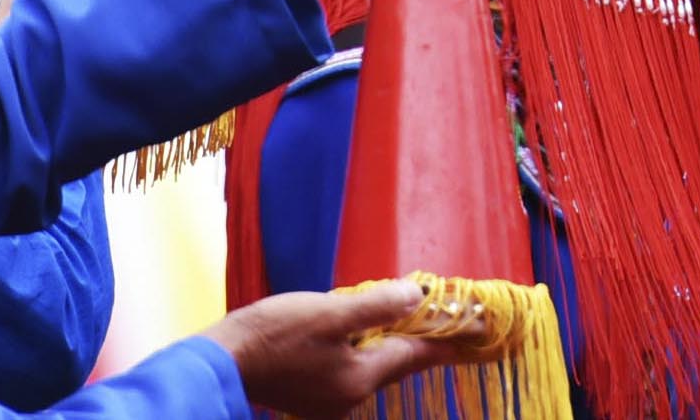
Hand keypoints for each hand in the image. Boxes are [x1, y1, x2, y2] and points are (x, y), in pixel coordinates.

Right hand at [207, 280, 437, 415]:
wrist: (222, 362)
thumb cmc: (274, 334)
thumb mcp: (330, 312)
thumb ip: (377, 306)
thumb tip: (417, 297)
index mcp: (358, 378)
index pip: (414, 354)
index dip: (446, 338)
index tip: (477, 331)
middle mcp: (349, 398)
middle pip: (397, 364)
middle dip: (424, 343)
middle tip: (453, 327)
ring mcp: (329, 402)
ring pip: (374, 368)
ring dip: (394, 346)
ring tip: (413, 324)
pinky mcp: (311, 397)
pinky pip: (352, 371)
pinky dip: (366, 352)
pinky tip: (364, 335)